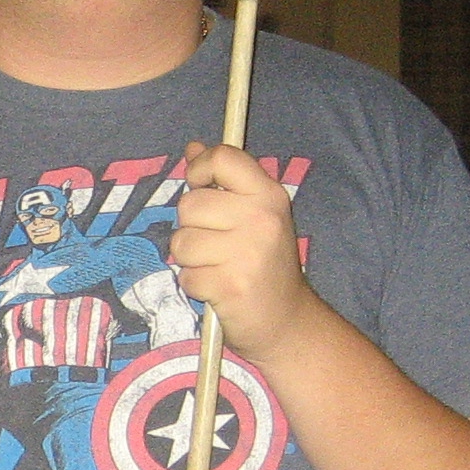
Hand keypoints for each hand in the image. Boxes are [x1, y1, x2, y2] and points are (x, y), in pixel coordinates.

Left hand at [170, 140, 315, 360]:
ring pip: (182, 242)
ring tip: (216, 267)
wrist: (287, 321)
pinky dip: (195, 285)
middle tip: (216, 245)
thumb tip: (193, 147)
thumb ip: (223, 181)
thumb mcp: (254, 215)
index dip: (200, 169)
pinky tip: (218, 289)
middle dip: (191, 227)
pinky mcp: (231, 286)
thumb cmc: (263, 264)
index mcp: (268, 195)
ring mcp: (247, 253)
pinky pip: (186, 276)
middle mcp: (262, 219)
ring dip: (190, 260)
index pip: (224, 158)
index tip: (200, 186)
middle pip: (190, 204)